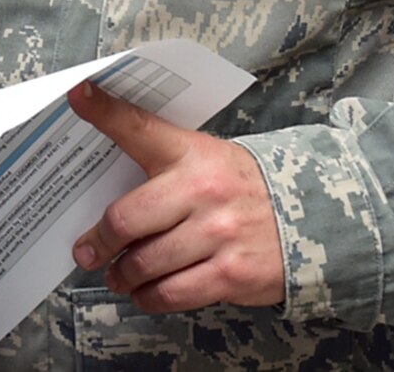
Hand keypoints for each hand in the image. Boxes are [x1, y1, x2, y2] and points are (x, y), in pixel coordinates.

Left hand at [67, 80, 283, 312]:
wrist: (316, 217)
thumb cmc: (244, 187)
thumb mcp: (206, 157)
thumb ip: (160, 159)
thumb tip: (104, 176)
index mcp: (193, 153)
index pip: (140, 127)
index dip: (105, 110)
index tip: (77, 95)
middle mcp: (203, 191)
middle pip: (126, 219)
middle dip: (99, 242)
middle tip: (87, 251)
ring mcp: (218, 234)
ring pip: (145, 262)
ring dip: (122, 275)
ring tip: (117, 275)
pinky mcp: (230, 274)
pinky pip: (172, 293)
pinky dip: (149, 297)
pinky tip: (144, 292)